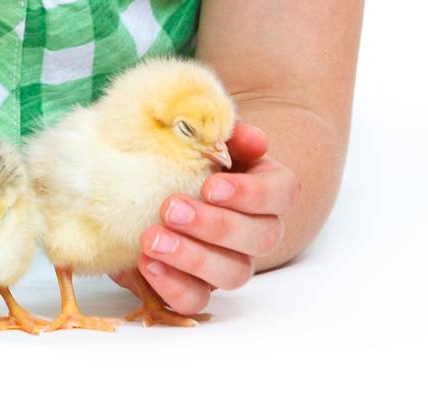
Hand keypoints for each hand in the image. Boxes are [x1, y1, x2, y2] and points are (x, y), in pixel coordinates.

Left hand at [118, 120, 300, 317]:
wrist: (158, 179)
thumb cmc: (188, 151)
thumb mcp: (201, 133)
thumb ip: (220, 128)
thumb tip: (246, 137)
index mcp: (266, 187)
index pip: (281, 193)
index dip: (251, 193)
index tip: (210, 186)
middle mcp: (257, 229)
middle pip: (260, 237)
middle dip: (214, 225)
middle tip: (170, 208)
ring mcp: (231, 261)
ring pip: (233, 273)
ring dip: (192, 258)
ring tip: (151, 239)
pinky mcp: (200, 285)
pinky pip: (197, 298)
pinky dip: (173, 286)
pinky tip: (146, 264)